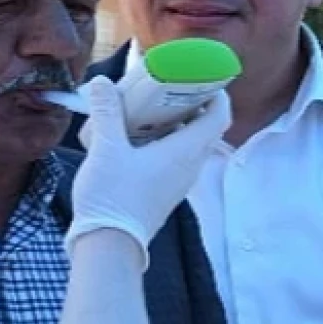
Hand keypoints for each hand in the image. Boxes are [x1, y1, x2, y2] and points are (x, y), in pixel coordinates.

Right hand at [66, 76, 232, 269]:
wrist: (108, 245)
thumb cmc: (113, 195)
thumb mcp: (106, 147)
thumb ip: (106, 112)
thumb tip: (102, 82)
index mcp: (186, 151)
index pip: (220, 116)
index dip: (217, 94)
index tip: (201, 78)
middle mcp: (190, 167)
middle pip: (204, 129)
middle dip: (189, 105)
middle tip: (166, 87)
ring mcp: (178, 183)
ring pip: (187, 146)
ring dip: (173, 125)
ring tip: (147, 110)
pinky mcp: (164, 194)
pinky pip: (173, 161)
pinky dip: (162, 144)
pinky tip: (134, 139)